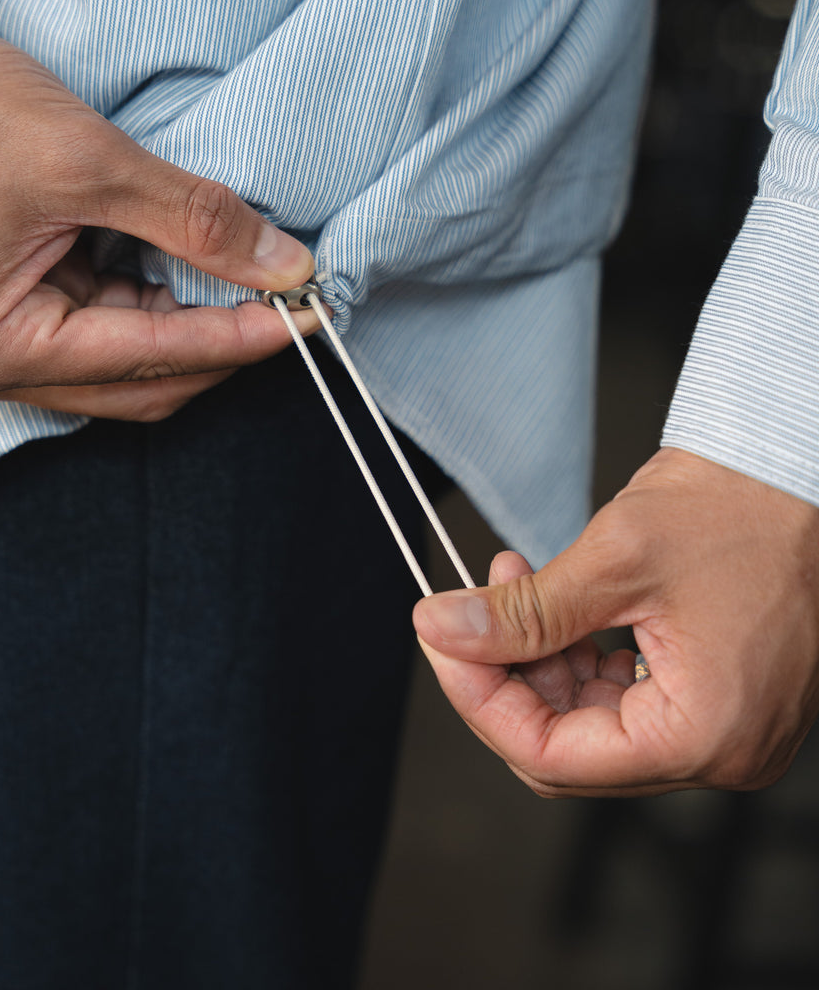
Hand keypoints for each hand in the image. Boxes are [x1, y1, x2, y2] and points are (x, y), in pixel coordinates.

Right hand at [0, 0, 315, 419]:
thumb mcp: (86, 161)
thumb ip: (194, 221)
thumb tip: (283, 266)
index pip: (147, 361)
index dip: (235, 340)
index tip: (302, 317)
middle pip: (137, 385)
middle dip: (214, 345)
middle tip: (281, 304)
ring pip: (120, 368)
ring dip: (182, 329)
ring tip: (237, 284)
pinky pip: (93, 338)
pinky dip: (144, 312)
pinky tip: (178, 277)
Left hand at [413, 448, 818, 795]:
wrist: (797, 469)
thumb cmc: (741, 507)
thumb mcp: (614, 561)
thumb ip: (522, 613)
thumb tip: (443, 630)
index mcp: (705, 736)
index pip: (552, 757)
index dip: (480, 701)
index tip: (443, 645)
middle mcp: (721, 750)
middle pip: (566, 747)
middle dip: (505, 679)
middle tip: (468, 618)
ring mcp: (720, 727)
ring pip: (587, 722)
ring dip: (536, 658)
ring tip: (512, 585)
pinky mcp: (712, 695)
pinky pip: (620, 697)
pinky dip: (575, 654)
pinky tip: (552, 602)